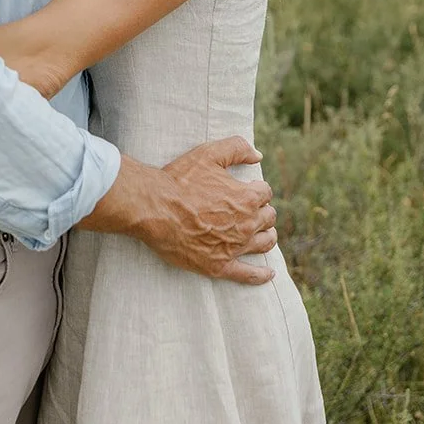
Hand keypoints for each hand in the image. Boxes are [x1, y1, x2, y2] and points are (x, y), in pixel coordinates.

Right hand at [154, 136, 276, 283]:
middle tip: (250, 209)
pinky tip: (269, 273)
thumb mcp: (208, 153)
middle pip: (268, 218)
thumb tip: (258, 155)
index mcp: (247, 197)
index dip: (256, 188)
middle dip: (262, 211)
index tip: (247, 189)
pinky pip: (248, 274)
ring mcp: (234, 247)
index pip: (265, 193)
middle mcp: (247, 224)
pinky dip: (261, 275)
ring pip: (264, 243)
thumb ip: (237, 148)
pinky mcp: (219, 266)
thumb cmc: (180, 180)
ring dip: (267, 236)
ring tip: (262, 233)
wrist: (154, 208)